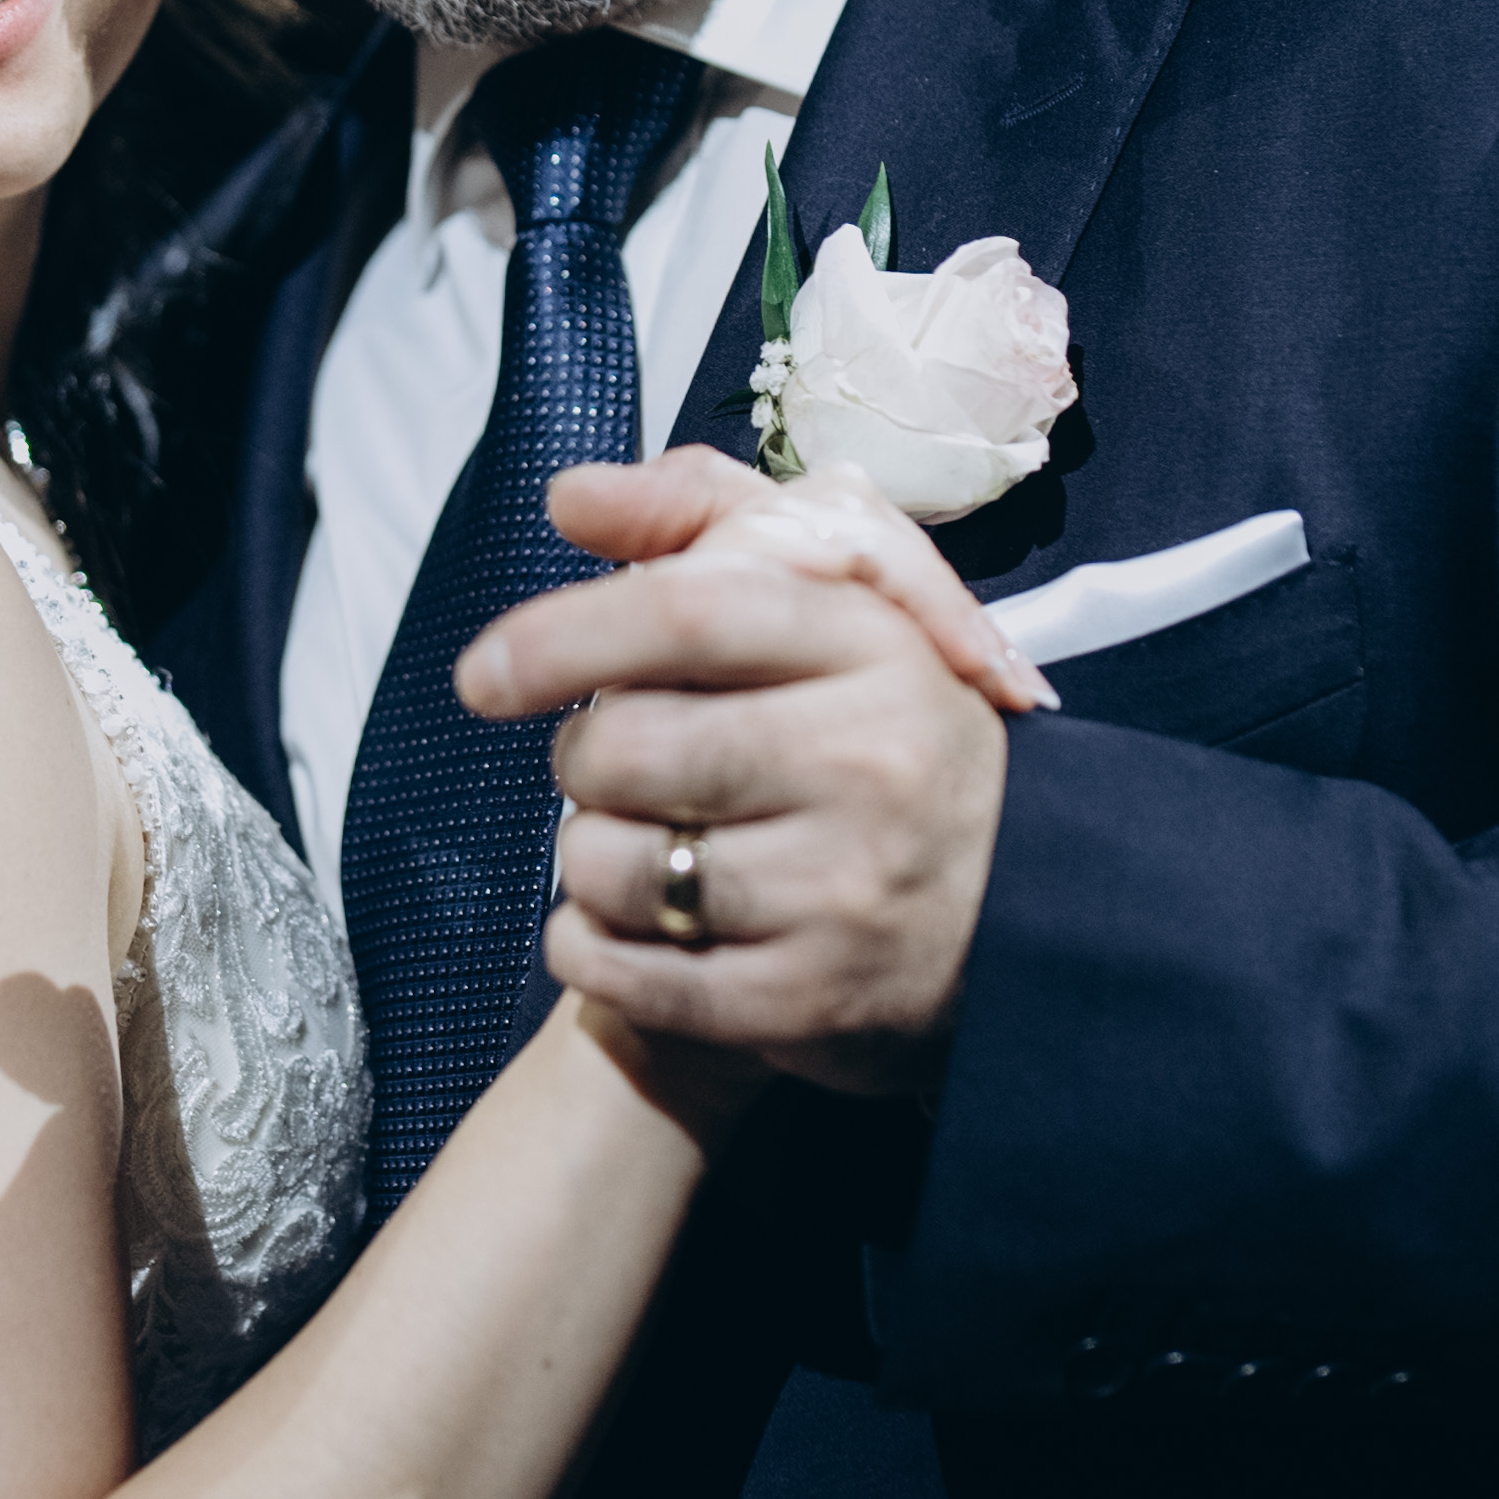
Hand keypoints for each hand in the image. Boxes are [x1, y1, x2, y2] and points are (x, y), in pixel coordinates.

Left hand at [459, 454, 1020, 1091]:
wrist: (1015, 908)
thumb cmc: (873, 729)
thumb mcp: (823, 600)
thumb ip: (695, 523)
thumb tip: (570, 497)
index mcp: (874, 645)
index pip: (687, 614)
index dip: (563, 635)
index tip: (483, 674)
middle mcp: (870, 764)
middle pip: (628, 745)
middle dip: (582, 758)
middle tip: (615, 766)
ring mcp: (845, 890)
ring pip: (612, 865)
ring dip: (586, 857)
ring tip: (644, 844)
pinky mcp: (812, 1000)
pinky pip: (626, 973)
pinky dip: (588, 947)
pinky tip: (626, 922)